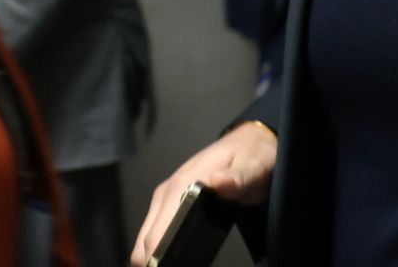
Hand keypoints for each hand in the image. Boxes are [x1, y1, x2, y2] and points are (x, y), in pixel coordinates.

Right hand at [128, 122, 276, 264]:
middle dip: (156, 261)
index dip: (158, 259)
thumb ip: (236, 179)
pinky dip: (161, 247)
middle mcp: (167, 192)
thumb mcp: (251, 169)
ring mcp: (166, 197)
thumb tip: (218, 181)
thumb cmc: (251, 158)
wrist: (249, 143)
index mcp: (181, 185)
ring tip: (177, 263)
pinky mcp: (171, 203)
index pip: (156, 234)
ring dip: (156, 255)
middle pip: (146, 240)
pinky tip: (177, 256)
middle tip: (180, 266)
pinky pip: (157, 231)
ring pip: (147, 237)